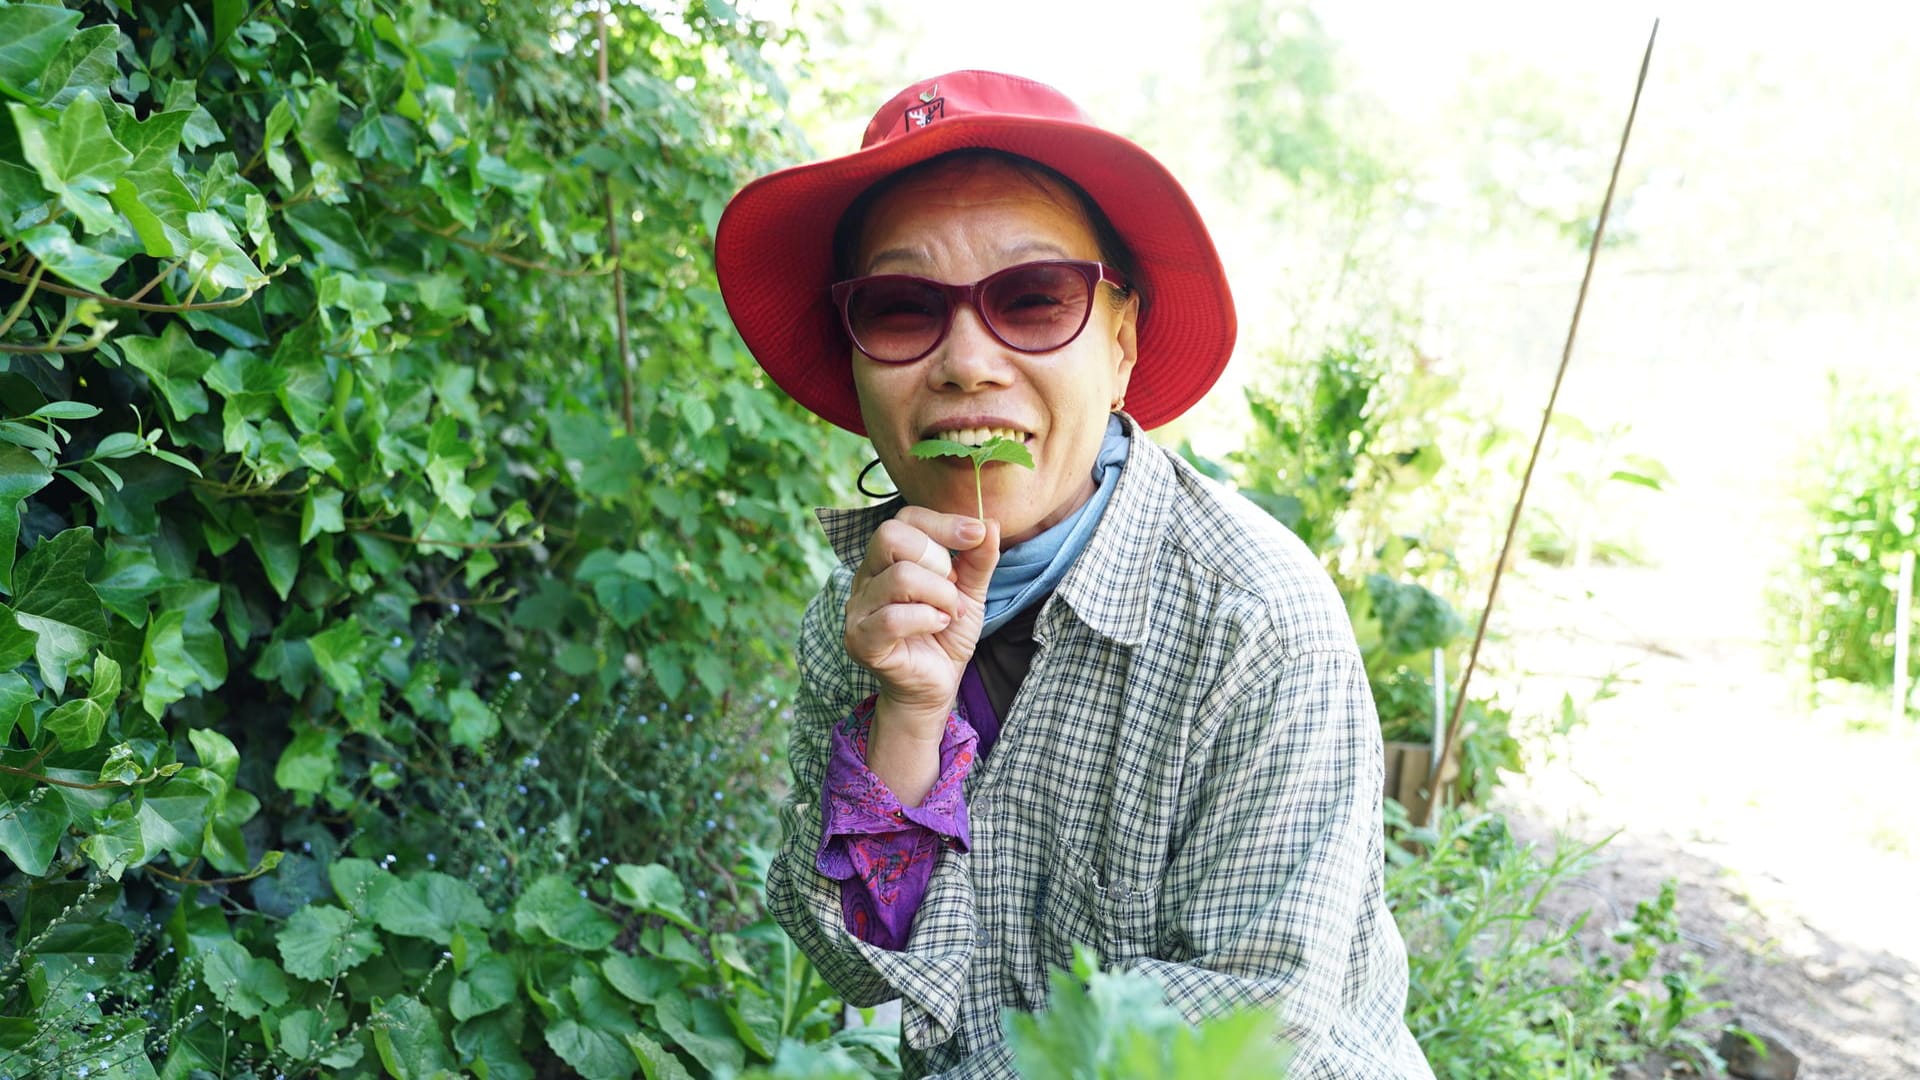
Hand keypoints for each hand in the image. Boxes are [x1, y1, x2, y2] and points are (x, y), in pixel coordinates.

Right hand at [843, 506, 1000, 740]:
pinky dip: (927, 619)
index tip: (976, 535)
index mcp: (887, 558)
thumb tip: (991, 523)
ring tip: (950, 613)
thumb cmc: (945, 634)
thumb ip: (979, 559)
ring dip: (941, 595)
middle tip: (953, 586)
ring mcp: (858, 609)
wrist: (935, 686)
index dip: (943, 522)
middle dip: (937, 557)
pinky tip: (938, 627)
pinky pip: (893, 617)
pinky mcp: (861, 640)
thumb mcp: (970, 591)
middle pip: (890, 535)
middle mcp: (866, 577)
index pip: (905, 518)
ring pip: (900, 577)